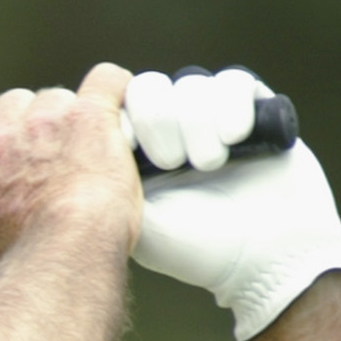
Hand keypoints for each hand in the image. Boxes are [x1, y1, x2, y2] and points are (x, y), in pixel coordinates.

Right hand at [0, 63, 139, 262]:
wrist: (67, 251)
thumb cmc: (41, 259)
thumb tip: (19, 215)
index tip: (1, 146)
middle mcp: (2, 141)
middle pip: (12, 104)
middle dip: (34, 123)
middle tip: (61, 155)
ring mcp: (45, 122)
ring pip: (57, 97)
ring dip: (75, 115)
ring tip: (98, 147)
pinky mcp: (89, 115)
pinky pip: (105, 80)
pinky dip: (117, 90)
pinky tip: (123, 109)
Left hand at [125, 68, 340, 340]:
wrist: (266, 259)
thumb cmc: (196, 248)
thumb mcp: (136, 221)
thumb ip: (103, 181)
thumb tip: (73, 143)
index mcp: (136, 153)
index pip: (114, 105)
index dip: (122, 117)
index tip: (131, 152)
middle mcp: (172, 131)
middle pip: (149, 87)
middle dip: (159, 121)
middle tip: (170, 164)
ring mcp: (212, 118)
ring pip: (190, 83)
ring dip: (196, 121)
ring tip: (208, 164)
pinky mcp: (254, 112)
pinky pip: (234, 81)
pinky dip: (231, 106)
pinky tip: (234, 138)